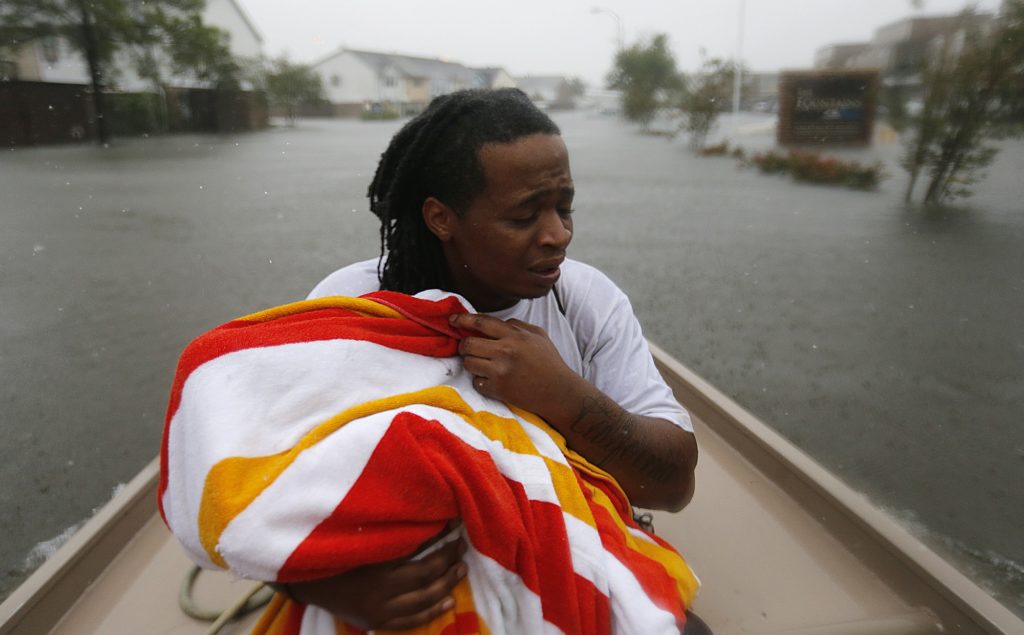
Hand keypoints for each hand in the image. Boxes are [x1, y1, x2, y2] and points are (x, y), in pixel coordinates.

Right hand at [281, 529, 467, 630]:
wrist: (304, 580)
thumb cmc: (332, 549)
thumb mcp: (359, 535)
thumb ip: (388, 527)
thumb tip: (421, 511)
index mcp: (374, 561)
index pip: (418, 546)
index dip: (440, 534)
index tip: (455, 522)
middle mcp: (378, 588)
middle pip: (425, 574)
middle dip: (447, 559)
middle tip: (462, 546)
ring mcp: (377, 609)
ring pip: (423, 599)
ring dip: (446, 583)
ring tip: (461, 568)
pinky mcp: (375, 622)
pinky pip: (410, 621)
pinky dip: (432, 612)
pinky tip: (448, 600)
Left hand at [450, 313, 581, 420]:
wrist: (559, 392)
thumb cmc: (549, 362)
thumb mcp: (538, 335)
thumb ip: (516, 326)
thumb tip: (493, 323)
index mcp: (515, 335)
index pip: (481, 322)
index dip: (463, 320)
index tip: (452, 320)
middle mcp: (505, 351)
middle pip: (468, 343)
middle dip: (464, 345)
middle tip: (469, 348)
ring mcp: (500, 371)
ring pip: (468, 363)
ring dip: (471, 363)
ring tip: (482, 364)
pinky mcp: (498, 389)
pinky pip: (476, 382)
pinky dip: (480, 381)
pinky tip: (491, 380)